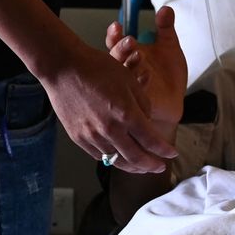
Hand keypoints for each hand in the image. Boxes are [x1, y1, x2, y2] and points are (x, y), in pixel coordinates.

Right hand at [38, 43, 174, 174]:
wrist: (63, 68)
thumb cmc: (95, 68)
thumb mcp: (129, 80)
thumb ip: (143, 104)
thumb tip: (148, 122)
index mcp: (126, 113)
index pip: (151, 141)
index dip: (164, 150)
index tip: (171, 153)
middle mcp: (110, 129)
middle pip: (136, 158)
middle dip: (151, 165)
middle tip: (159, 167)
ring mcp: (92, 136)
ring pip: (116, 160)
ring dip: (132, 166)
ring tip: (141, 167)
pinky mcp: (78, 137)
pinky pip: (99, 155)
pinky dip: (111, 159)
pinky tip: (118, 156)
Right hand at [105, 6, 186, 126]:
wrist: (176, 99)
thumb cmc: (168, 74)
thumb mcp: (168, 46)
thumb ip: (165, 28)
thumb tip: (166, 9)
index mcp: (128, 54)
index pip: (114, 43)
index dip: (114, 35)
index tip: (117, 26)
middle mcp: (124, 70)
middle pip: (114, 58)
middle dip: (120, 49)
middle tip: (130, 41)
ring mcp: (128, 86)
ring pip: (120, 75)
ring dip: (128, 64)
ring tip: (139, 55)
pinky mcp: (136, 101)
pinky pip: (133, 92)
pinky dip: (139, 82)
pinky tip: (147, 74)